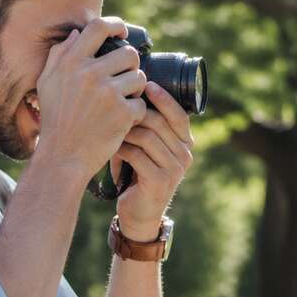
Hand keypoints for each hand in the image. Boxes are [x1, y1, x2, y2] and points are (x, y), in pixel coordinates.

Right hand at [35, 17, 147, 175]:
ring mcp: (108, 93)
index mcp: (71, 62)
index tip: (123, 33)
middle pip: (129, 54)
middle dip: (131, 66)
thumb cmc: (54, 120)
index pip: (99, 27)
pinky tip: (124, 120)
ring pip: (140, 78)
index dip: (116, 26)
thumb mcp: (45, 84)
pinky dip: (136, 113)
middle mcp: (89, 73)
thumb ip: (59, 55)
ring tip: (123, 102)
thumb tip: (76, 33)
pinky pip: (141, 103)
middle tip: (125, 79)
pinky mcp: (123, 113)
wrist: (62, 156)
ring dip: (136, 90)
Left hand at [112, 81, 194, 239]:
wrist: (139, 212)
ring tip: (110, 130)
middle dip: (135, 114)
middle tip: (114, 109)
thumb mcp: (147, 147)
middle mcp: (185, 155)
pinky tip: (112, 149)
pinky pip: (137, 154)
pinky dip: (122, 149)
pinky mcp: (160, 181)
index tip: (147, 83)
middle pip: (160, 122)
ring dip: (125, 132)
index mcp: (185, 143)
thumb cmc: (138, 174)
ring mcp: (175, 169)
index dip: (164, 98)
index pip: (179, 114)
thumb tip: (132, 91)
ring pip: (147, 137)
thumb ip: (148, 126)